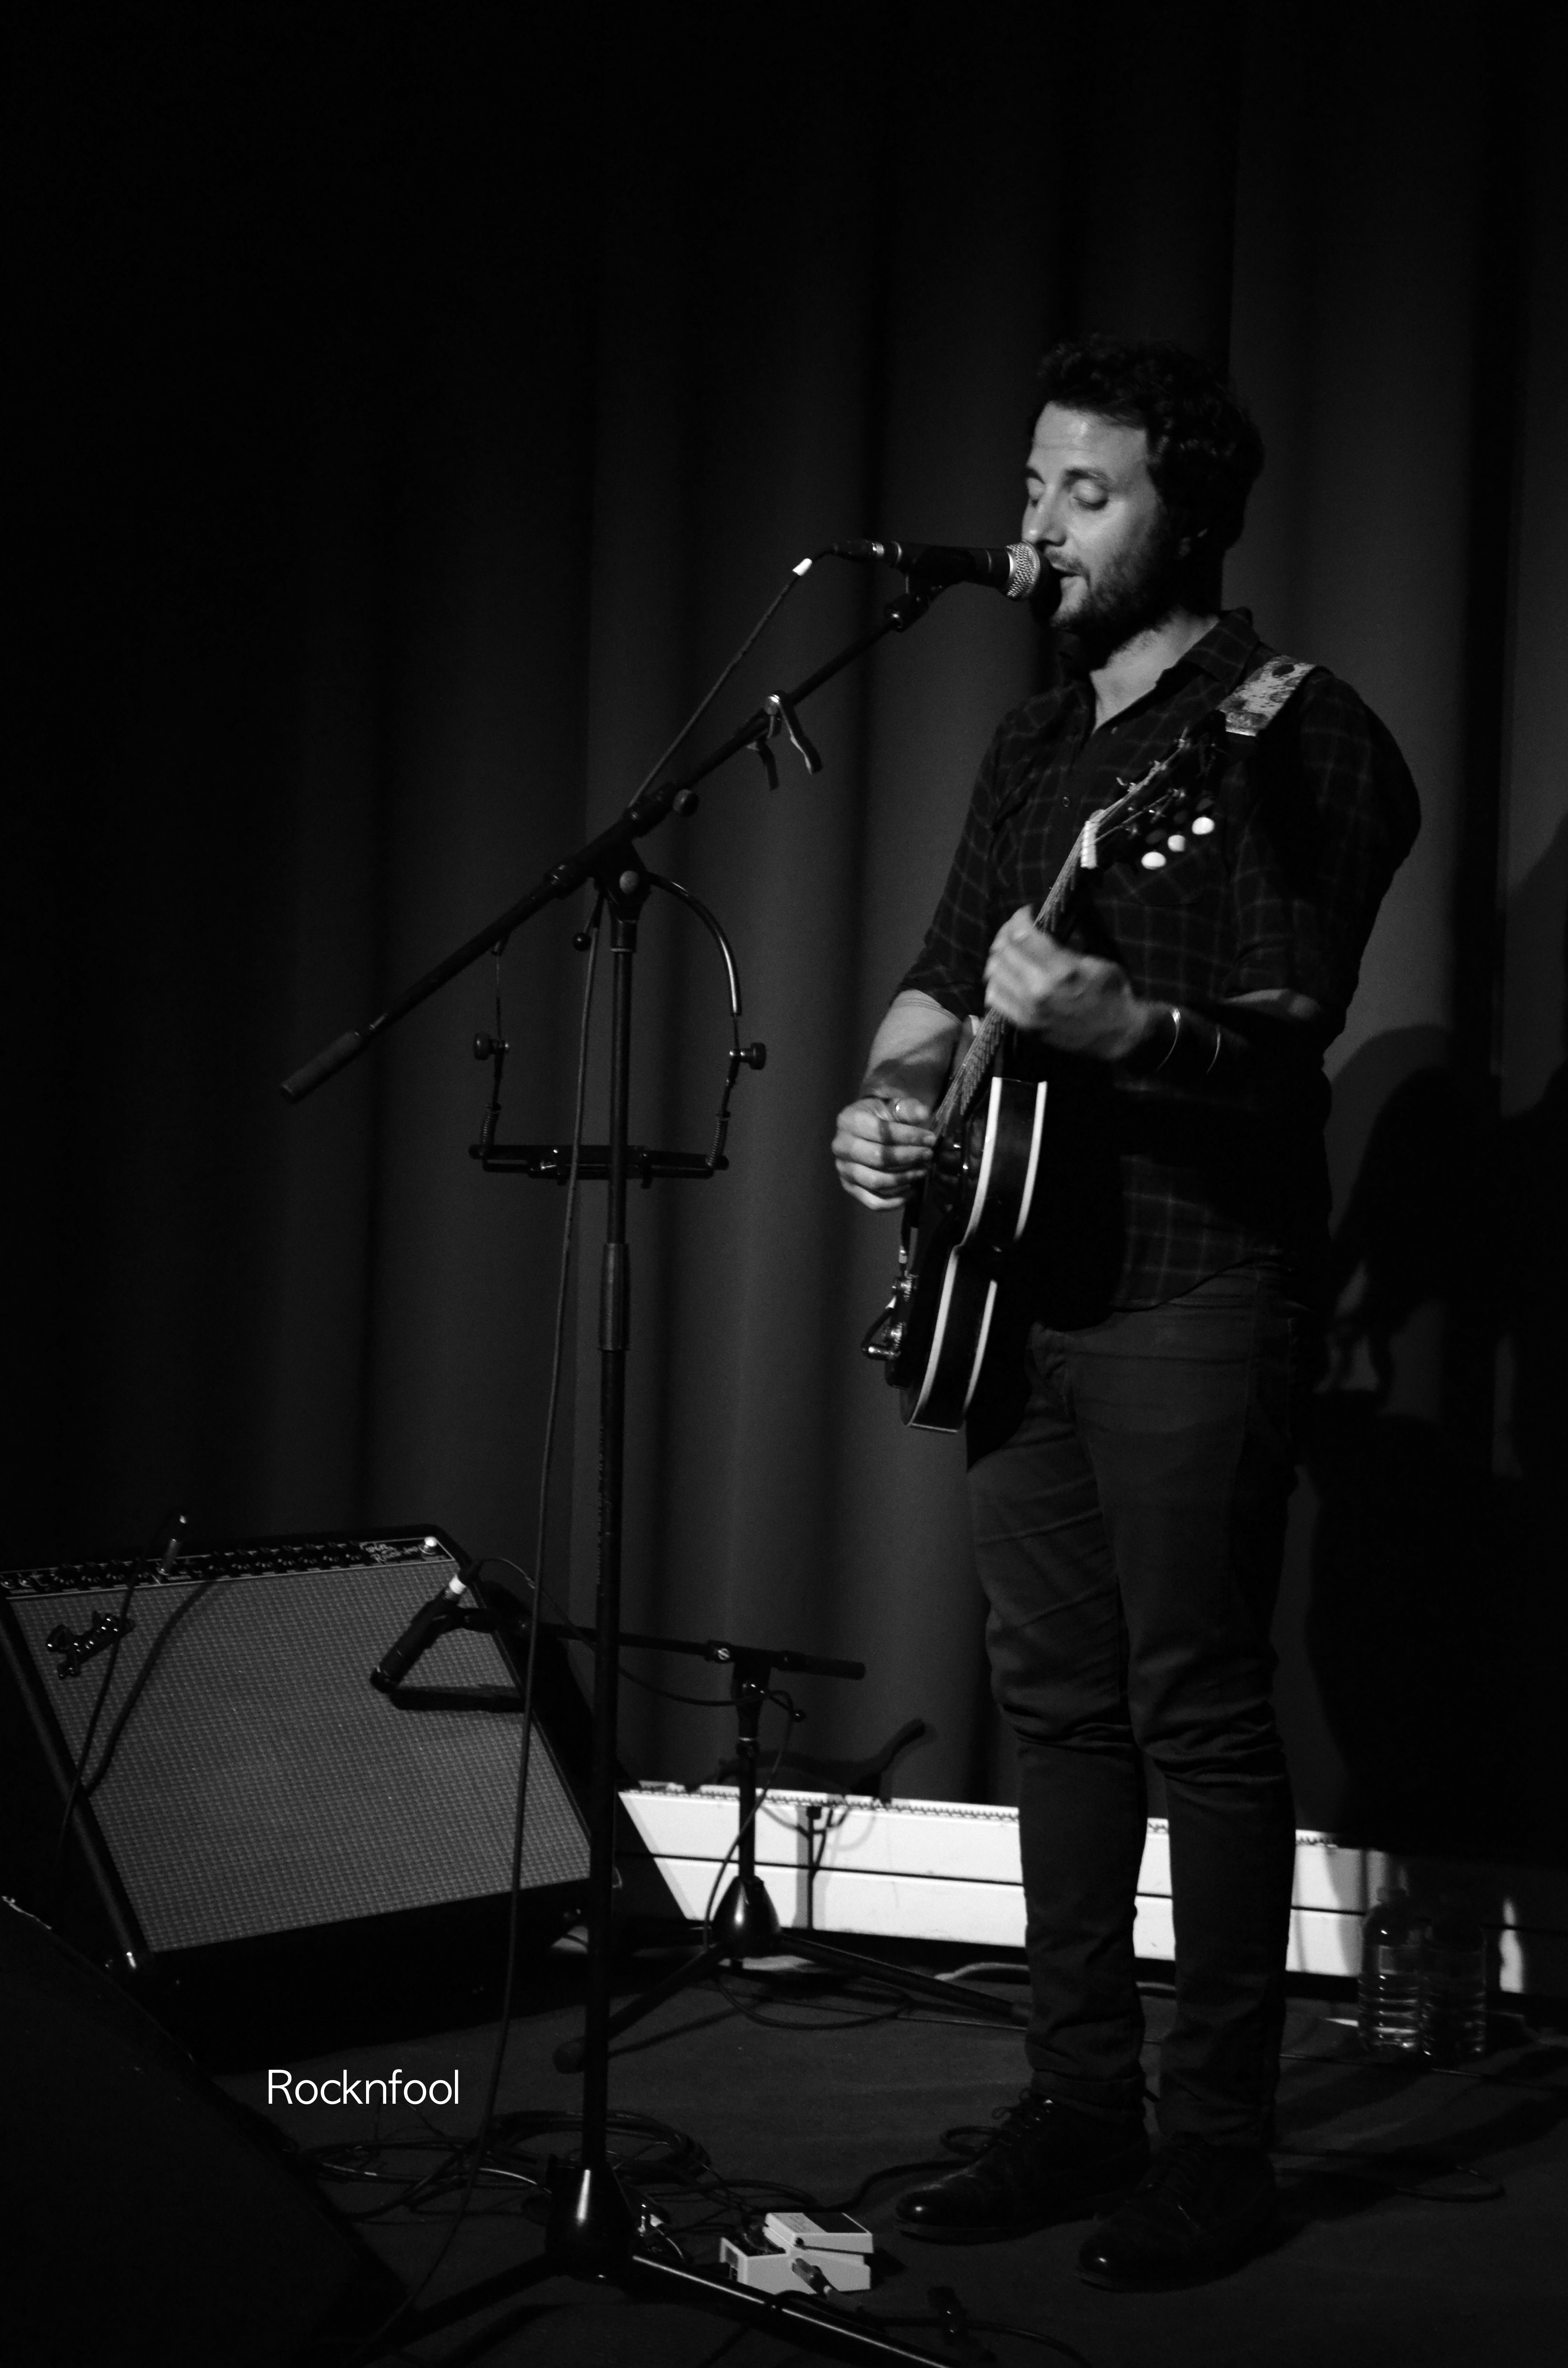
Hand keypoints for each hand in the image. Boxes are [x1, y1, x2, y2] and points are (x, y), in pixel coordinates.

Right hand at [832, 1094, 935, 1209]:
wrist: (866, 1125)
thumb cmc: (882, 1114)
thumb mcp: (894, 1103)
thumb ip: (908, 1107)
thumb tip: (922, 1114)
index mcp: (849, 1120)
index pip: (881, 1132)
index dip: (908, 1137)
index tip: (930, 1139)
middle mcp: (841, 1146)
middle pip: (878, 1158)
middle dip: (908, 1157)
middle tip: (928, 1154)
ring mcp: (844, 1169)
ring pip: (876, 1181)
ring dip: (904, 1178)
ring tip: (922, 1170)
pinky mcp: (850, 1187)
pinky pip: (873, 1202)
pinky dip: (894, 1201)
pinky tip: (912, 1191)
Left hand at [983, 908, 1149, 1059]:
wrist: (1116, 1034)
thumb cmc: (1111, 992)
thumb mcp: (1094, 961)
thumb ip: (1062, 948)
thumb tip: (1037, 931)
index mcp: (1061, 970)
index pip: (1022, 935)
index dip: (1019, 918)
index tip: (1025, 913)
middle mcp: (1039, 990)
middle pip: (1003, 951)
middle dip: (1006, 934)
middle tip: (1015, 930)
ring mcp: (1029, 1010)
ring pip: (994, 973)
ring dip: (998, 956)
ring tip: (1009, 951)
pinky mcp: (1024, 1025)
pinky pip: (994, 998)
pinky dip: (995, 982)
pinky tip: (1005, 976)